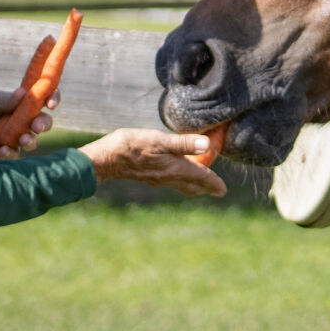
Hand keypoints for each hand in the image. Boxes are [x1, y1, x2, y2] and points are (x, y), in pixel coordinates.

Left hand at [0, 88, 59, 156]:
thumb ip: (5, 99)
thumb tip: (24, 93)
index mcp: (21, 103)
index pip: (43, 99)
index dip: (52, 99)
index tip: (51, 103)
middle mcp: (22, 119)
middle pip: (42, 122)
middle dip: (44, 124)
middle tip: (37, 126)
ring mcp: (14, 135)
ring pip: (32, 140)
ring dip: (31, 141)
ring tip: (23, 139)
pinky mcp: (4, 149)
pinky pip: (14, 153)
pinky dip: (10, 152)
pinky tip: (3, 148)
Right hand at [79, 129, 227, 197]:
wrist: (106, 159)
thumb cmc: (132, 146)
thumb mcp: (160, 140)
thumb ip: (184, 143)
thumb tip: (207, 145)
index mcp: (175, 169)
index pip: (201, 177)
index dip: (214, 182)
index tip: (223, 190)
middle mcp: (169, 177)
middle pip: (193, 185)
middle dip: (206, 187)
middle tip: (217, 189)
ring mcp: (158, 179)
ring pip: (182, 185)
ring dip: (194, 184)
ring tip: (202, 182)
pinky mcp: (149, 176)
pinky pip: (172, 181)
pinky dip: (182, 179)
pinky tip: (178, 173)